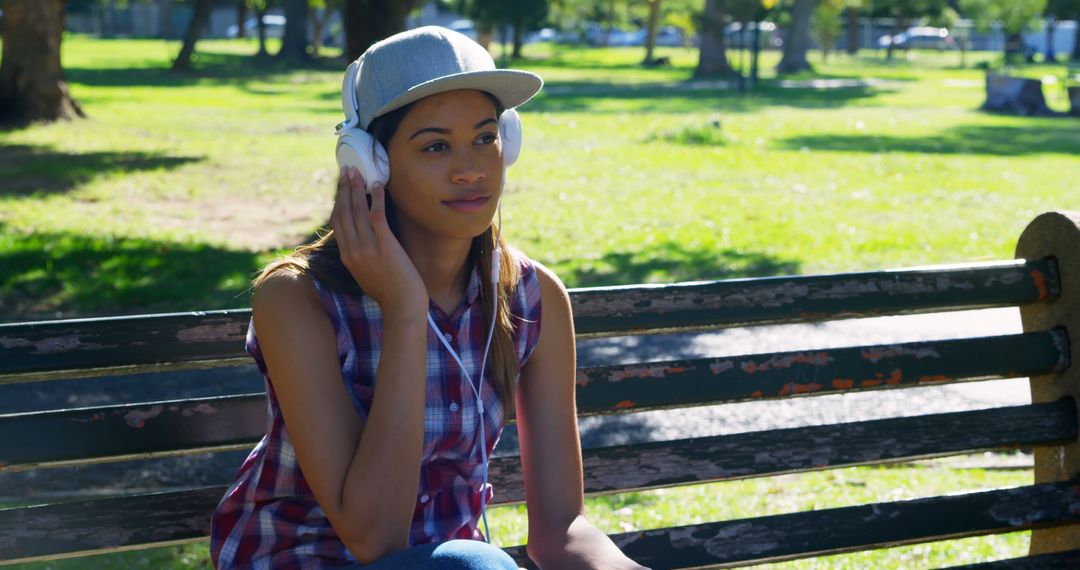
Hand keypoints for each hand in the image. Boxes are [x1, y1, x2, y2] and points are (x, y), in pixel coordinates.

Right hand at [330, 167, 427, 319]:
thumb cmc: (390, 294)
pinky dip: (375, 197)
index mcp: (347, 257)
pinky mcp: (384, 245)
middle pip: (344, 212)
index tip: (342, 187)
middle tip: (346, 171)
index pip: (338, 223)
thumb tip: (364, 244)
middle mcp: (352, 250)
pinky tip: (377, 185)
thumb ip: (361, 258)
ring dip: (356, 188)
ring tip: (357, 171)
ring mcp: (367, 247)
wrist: (402, 308)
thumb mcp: (367, 275)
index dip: (339, 202)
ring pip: (356, 210)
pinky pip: (376, 215)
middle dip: (344, 189)